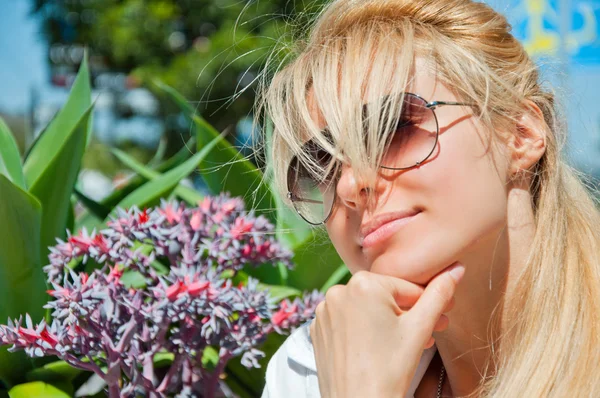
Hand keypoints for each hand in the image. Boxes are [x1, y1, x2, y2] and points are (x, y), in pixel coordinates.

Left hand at [309, 262, 464, 397]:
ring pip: (366, 309)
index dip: (427, 305)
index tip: (441, 319)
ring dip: (386, 323)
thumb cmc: (389, 371)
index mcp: (362, 283)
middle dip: (407, 315)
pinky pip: (347, 321)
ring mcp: (324, 311)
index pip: (407, 288)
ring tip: (403, 345)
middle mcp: (338, 291)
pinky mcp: (318, 329)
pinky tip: (377, 348)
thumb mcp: (420, 328)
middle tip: (427, 335)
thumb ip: (439, 294)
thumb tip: (456, 269)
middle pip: (385, 298)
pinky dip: (363, 330)